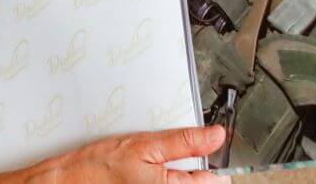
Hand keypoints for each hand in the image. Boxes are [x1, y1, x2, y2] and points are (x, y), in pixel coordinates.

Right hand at [23, 125, 227, 182]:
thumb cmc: (98, 167)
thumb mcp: (143, 145)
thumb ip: (184, 142)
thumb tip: (215, 135)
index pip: (217, 181)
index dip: (210, 162)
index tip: (200, 152)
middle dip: (190, 172)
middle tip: (166, 161)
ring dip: (174, 178)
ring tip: (150, 171)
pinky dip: (160, 182)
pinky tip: (143, 179)